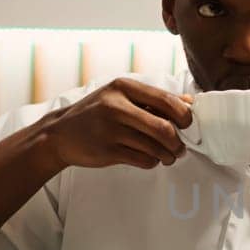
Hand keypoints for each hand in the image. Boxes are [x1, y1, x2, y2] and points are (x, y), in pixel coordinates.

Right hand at [36, 78, 193, 172]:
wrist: (60, 134)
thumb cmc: (96, 113)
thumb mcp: (120, 96)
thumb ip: (153, 99)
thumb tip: (190, 102)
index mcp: (123, 87)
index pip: (166, 100)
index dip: (184, 115)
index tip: (187, 125)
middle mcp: (116, 106)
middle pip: (164, 128)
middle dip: (178, 142)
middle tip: (180, 148)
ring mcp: (110, 129)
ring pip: (155, 147)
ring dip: (167, 156)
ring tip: (168, 156)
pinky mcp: (107, 151)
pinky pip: (143, 160)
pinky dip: (152, 162)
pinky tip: (150, 159)